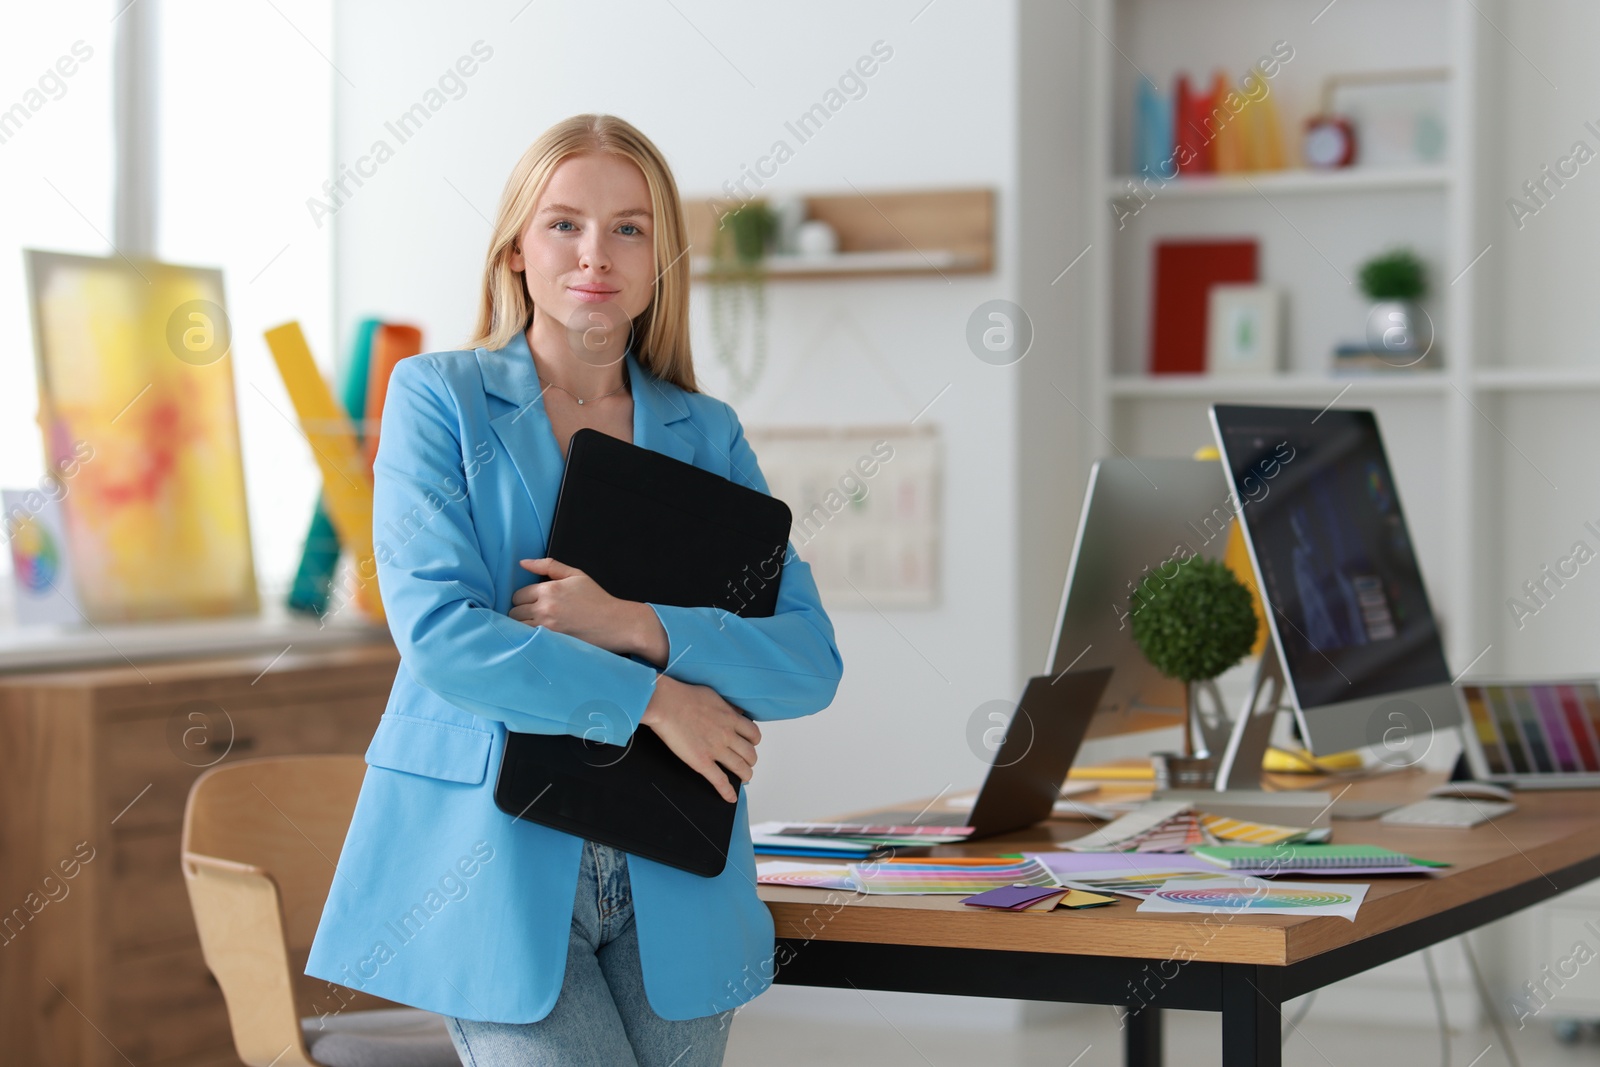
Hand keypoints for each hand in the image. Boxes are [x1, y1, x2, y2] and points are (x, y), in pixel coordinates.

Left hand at [510, 558, 666, 660]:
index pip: (518, 595)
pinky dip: (529, 637)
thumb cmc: (597, 599)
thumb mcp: (575, 575)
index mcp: (549, 589)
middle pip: (514, 612)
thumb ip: (548, 566)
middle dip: (522, 612)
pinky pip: (527, 639)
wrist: (615, 623)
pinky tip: (540, 634)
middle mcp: (545, 608)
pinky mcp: (551, 641)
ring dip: (524, 625)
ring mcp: (547, 627)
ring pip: (518, 627)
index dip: (525, 598)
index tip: (535, 602)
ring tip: (538, 625)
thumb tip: (523, 563)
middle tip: (537, 614)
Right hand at [641, 675, 760, 802]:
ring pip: (741, 768)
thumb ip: (727, 706)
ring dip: (745, 775)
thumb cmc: (684, 696)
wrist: (666, 704)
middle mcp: (727, 735)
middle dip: (750, 761)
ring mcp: (716, 749)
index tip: (750, 745)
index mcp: (730, 718)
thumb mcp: (713, 695)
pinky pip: (720, 781)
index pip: (753, 734)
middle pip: (750, 753)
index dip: (754, 742)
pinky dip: (727, 792)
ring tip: (743, 778)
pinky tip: (730, 798)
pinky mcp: (702, 762)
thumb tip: (736, 711)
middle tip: (746, 763)